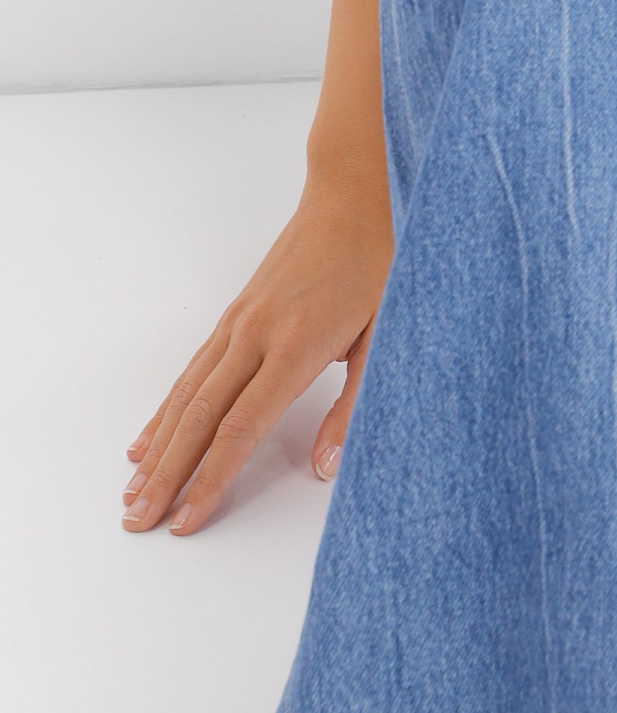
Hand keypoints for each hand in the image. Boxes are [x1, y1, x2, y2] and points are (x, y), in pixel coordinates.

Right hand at [122, 165, 392, 535]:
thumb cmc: (382, 259)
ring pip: (186, 394)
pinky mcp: (235, 312)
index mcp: (296, 347)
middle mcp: (256, 335)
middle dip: (167, 476)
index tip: (186, 521)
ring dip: (158, 447)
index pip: (240, 429)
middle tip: (137, 522)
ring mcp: (240, 321)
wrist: (356, 190)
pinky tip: (149, 436)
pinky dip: (166, 407)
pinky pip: (193, 369)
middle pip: (200, 418)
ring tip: (132, 492)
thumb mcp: (388, 334)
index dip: (211, 480)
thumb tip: (325, 467)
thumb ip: (356, 405)